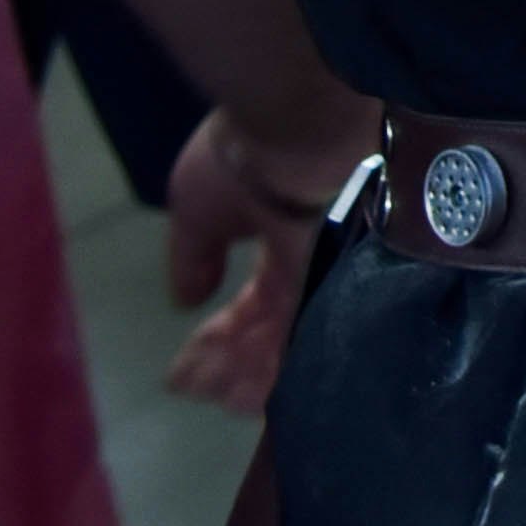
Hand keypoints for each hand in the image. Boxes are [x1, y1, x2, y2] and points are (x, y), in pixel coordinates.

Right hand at [159, 91, 377, 414]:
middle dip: (234, 367)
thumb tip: (185, 300)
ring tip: (220, 400)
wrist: (300, 125)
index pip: (255, 304)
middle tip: (205, 393)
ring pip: (290, 345)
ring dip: (250, 378)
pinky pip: (307, 345)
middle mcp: (312, 262)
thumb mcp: (199, 203)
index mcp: (282, 237)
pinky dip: (274, 375)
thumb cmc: (245, 156)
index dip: (222, 338)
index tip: (187, 370)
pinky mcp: (340, 289)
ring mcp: (328, 276)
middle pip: (273, 332)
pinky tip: (243, 397)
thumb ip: (194, 255)